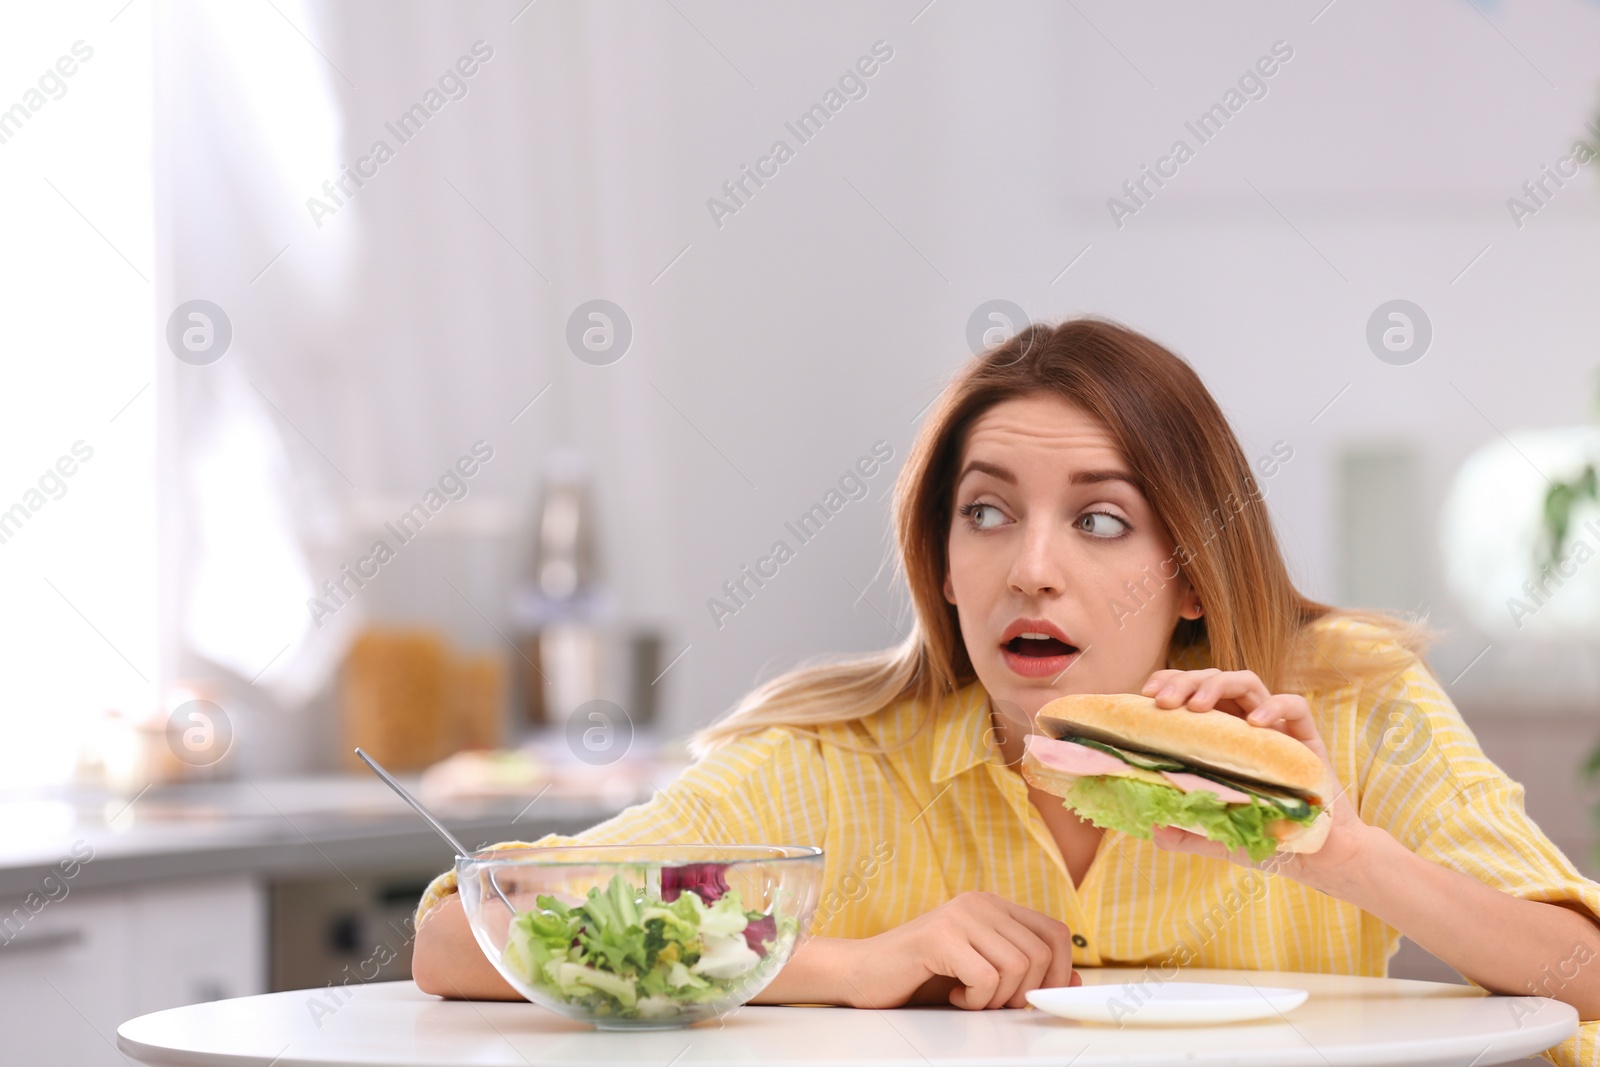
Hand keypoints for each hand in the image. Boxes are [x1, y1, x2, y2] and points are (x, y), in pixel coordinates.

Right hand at [840, 891, 1080, 1008]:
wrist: (862, 974)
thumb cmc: (921, 976)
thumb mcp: (983, 975)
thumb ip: (1026, 974)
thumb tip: (1074, 982)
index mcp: (993, 906)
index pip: (1055, 933)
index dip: (1058, 972)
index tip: (1033, 998)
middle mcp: (980, 903)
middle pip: (1041, 954)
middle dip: (1023, 993)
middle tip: (990, 1001)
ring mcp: (959, 917)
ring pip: (1017, 967)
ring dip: (997, 998)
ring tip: (969, 996)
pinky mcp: (940, 937)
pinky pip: (986, 978)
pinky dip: (975, 1000)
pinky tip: (953, 994)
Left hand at [1138, 668, 1378, 895]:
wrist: (1316, 854)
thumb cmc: (1263, 834)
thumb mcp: (1217, 835)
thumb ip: (1186, 833)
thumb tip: (1154, 830)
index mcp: (1219, 734)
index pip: (1191, 692)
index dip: (1170, 683)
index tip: (1146, 695)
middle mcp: (1244, 724)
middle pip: (1214, 679)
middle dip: (1186, 681)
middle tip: (1165, 702)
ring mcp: (1276, 728)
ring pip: (1247, 682)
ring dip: (1218, 684)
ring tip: (1198, 705)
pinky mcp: (1307, 738)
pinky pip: (1295, 706)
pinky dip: (1274, 707)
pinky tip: (1255, 724)